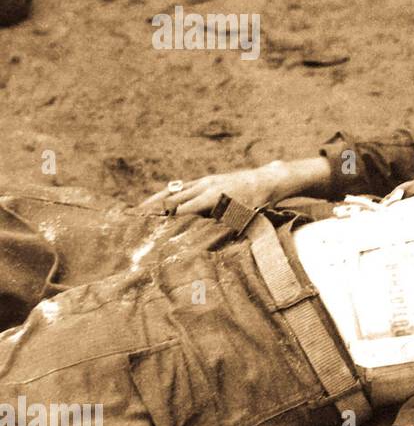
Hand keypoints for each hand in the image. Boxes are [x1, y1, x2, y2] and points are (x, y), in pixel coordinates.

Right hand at [138, 161, 290, 215]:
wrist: (266, 180)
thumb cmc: (257, 204)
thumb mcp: (243, 219)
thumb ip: (223, 230)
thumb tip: (206, 245)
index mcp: (212, 197)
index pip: (182, 210)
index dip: (166, 221)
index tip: (151, 230)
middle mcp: (204, 187)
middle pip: (172, 199)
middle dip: (153, 210)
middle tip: (134, 221)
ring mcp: (203, 182)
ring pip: (173, 191)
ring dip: (155, 201)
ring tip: (137, 211)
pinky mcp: (205, 180)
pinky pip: (181, 186)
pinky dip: (167, 194)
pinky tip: (156, 201)